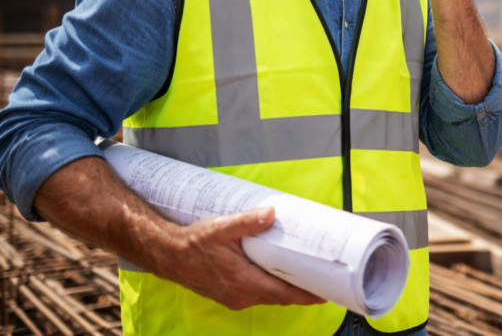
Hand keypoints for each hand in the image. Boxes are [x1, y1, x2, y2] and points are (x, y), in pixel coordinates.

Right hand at [156, 207, 324, 310]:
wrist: (168, 255)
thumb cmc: (194, 242)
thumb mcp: (221, 227)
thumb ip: (247, 221)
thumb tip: (270, 213)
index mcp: (242, 280)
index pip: (281, 293)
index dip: (304, 295)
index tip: (323, 294)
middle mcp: (240, 294)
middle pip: (279, 297)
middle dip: (301, 292)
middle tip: (323, 283)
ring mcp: (234, 297)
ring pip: (268, 297)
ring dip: (286, 291)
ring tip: (306, 279)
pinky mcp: (229, 295)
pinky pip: (257, 295)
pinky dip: (271, 289)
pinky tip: (279, 277)